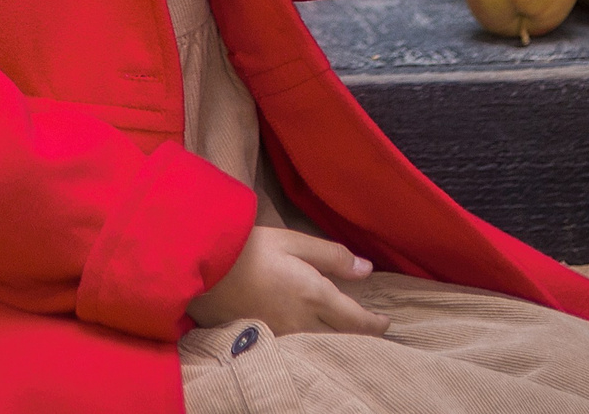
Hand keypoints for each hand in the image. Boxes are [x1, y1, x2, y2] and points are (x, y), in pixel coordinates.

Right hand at [190, 226, 390, 337]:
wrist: (202, 265)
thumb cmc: (247, 247)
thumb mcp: (292, 241)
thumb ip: (331, 256)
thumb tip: (366, 270)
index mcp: (313, 294)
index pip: (355, 319)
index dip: (375, 323)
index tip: (386, 323)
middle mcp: (302, 321)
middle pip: (341, 338)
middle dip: (360, 335)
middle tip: (372, 332)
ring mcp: (281, 334)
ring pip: (320, 345)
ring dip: (336, 341)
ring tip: (345, 334)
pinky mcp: (262, 338)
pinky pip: (296, 347)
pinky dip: (311, 344)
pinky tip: (310, 337)